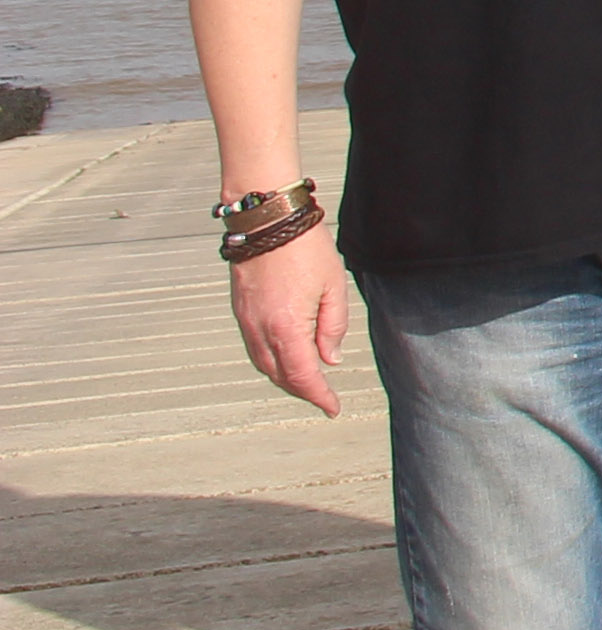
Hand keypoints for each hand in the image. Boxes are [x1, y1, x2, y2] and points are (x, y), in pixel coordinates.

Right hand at [230, 229, 353, 416]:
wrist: (266, 221)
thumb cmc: (304, 249)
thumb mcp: (333, 287)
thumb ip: (333, 326)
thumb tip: (329, 359)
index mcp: (287, 327)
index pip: (303, 376)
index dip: (319, 396)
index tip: (332, 408)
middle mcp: (260, 330)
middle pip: (280, 376)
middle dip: (302, 391)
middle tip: (323, 397)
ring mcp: (246, 321)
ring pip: (263, 364)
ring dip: (284, 378)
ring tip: (307, 382)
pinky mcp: (240, 310)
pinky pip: (254, 347)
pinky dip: (270, 360)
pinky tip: (285, 357)